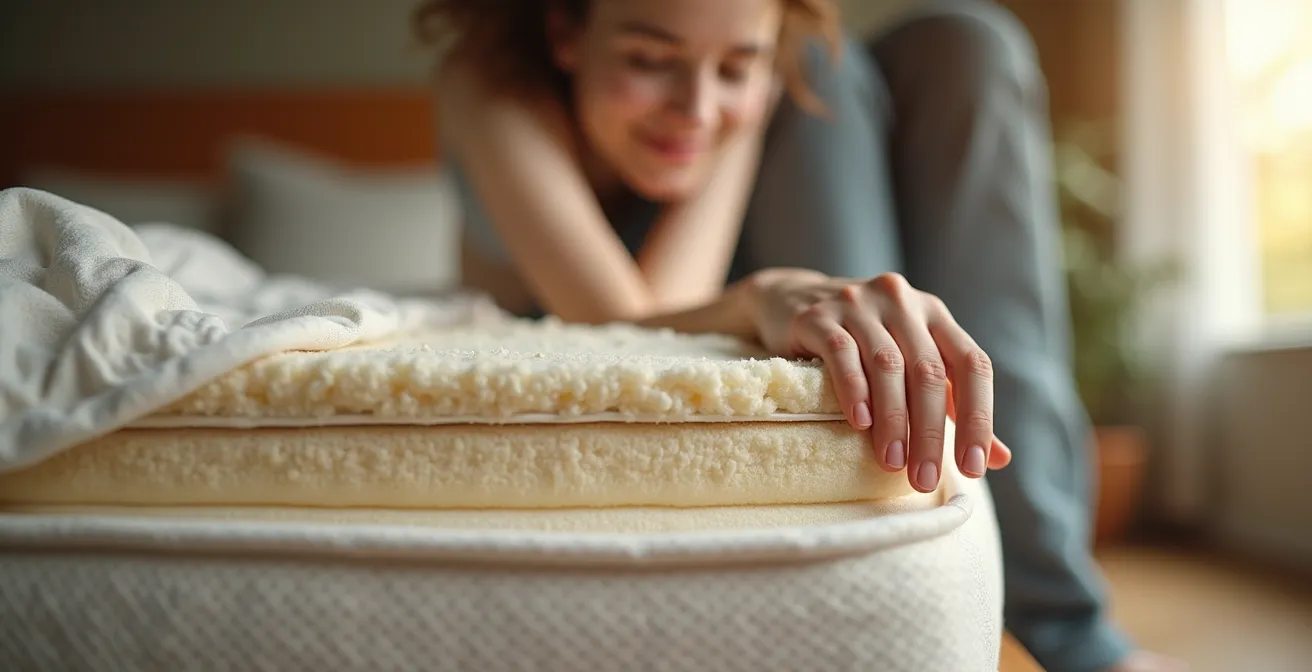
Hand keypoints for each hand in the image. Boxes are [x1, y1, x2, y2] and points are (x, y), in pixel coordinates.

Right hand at [746, 269, 1012, 491]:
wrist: (792, 300)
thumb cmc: (864, 342)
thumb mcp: (912, 362)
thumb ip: (952, 405)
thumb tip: (999, 460)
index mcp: (935, 314)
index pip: (971, 364)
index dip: (978, 417)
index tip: (974, 467)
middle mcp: (903, 301)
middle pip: (928, 371)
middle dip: (930, 432)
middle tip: (924, 480)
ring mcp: (859, 303)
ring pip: (887, 365)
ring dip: (894, 420)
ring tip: (892, 463)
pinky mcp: (819, 315)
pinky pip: (842, 354)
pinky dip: (854, 391)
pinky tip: (860, 424)